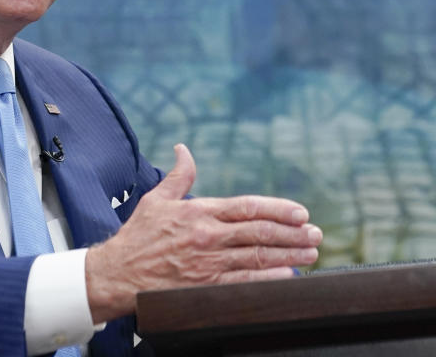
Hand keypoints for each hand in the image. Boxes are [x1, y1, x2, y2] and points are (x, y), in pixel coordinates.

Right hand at [85, 143, 320, 321]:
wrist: (118, 274)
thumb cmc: (138, 236)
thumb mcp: (157, 199)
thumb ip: (179, 175)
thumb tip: (183, 149)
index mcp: (200, 212)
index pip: (248, 207)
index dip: (278, 209)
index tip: (301, 212)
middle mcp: (208, 236)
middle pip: (260, 232)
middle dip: (293, 233)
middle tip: (317, 234)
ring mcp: (209, 263)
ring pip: (258, 257)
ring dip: (290, 255)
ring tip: (311, 253)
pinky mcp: (206, 287)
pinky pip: (245, 282)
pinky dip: (269, 279)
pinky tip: (289, 276)